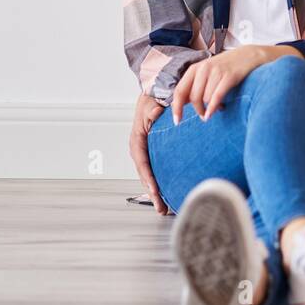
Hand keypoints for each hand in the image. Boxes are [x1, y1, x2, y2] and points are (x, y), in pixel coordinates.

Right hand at [129, 92, 170, 214]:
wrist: (154, 94)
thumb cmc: (152, 100)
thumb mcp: (151, 103)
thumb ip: (153, 109)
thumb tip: (156, 112)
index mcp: (137, 141)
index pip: (142, 162)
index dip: (148, 177)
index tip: (154, 190)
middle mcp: (139, 150)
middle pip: (145, 175)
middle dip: (152, 193)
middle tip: (161, 208)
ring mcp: (145, 154)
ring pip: (149, 177)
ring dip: (156, 194)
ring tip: (165, 209)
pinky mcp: (153, 155)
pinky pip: (155, 173)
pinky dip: (159, 185)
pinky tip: (167, 196)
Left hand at [171, 46, 270, 125]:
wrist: (248, 55)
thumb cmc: (225, 67)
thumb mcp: (206, 73)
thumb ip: (193, 86)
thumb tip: (179, 104)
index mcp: (194, 68)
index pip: (180, 90)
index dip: (176, 107)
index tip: (177, 121)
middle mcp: (203, 68)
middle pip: (193, 97)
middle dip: (198, 110)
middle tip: (204, 116)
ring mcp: (216, 71)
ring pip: (205, 99)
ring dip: (210, 108)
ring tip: (219, 107)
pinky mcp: (229, 76)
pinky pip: (216, 96)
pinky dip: (213, 108)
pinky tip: (212, 113)